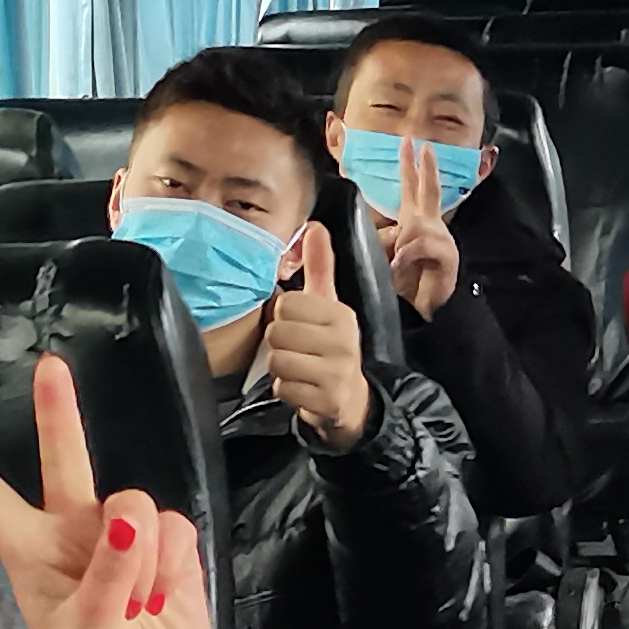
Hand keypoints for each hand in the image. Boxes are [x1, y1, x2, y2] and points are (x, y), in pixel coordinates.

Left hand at [0, 358, 246, 628]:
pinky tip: (165, 601)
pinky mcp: (169, 546)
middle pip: (65, 460)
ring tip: (141, 610)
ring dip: (145, 560)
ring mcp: (124, 537)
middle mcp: (73, 534)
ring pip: (138, 504)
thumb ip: (109, 575)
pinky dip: (173, 566)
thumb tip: (133, 512)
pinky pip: (174, 529)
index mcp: (29, 554)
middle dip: (58, 412)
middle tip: (49, 365)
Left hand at [263, 224, 375, 451]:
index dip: (284, 316)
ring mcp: (337, 374)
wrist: (351, 401)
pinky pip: (283, 388)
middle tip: (299, 349)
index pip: (286, 304)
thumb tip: (315, 227)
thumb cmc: (331, 347)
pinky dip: (287, 390)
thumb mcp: (329, 306)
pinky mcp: (327, 401)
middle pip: (277, 333)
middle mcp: (344, 343)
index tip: (301, 326)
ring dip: (281, 368)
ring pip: (277, 361)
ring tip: (300, 368)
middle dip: (280, 343)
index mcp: (342, 315)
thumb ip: (320, 267)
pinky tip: (303, 387)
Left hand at [378, 138, 461, 316]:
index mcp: (416, 224)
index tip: (409, 144)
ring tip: (396, 262)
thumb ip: (387, 239)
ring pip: (417, 225)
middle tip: (424, 146)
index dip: (410, 167)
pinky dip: (407, 255)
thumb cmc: (405, 286)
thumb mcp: (388, 257)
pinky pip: (422, 246)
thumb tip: (392, 231)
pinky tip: (400, 264)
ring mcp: (441, 240)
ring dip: (402, 243)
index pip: (413, 189)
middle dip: (426, 168)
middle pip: (430, 191)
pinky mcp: (448, 257)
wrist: (424, 312)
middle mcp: (431, 227)